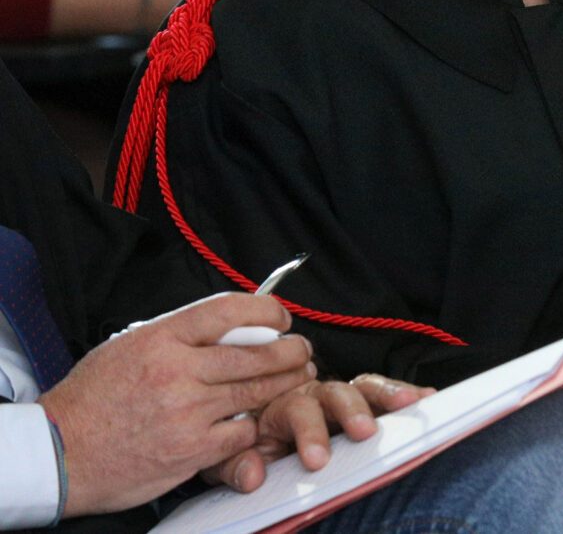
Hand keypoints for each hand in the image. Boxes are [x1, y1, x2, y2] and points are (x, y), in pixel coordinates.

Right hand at [38, 294, 314, 516]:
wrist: (58, 453)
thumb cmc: (90, 398)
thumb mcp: (129, 345)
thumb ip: (178, 333)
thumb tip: (226, 322)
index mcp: (162, 338)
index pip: (229, 310)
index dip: (266, 310)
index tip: (280, 316)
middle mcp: (177, 371)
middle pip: (255, 353)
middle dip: (289, 349)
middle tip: (303, 349)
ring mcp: (186, 412)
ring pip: (255, 390)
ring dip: (285, 382)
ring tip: (300, 375)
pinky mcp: (190, 450)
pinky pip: (241, 430)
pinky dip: (254, 423)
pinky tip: (261, 417)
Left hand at [214, 373, 433, 492]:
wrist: (243, 428)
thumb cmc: (239, 443)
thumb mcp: (223, 458)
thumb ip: (234, 465)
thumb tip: (253, 474)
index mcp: (278, 404)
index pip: (297, 410)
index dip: (309, 432)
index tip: (318, 460)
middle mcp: (312, 392)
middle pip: (335, 393)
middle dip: (352, 411)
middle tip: (364, 433)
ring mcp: (338, 397)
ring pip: (363, 388)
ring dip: (387, 395)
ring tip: (410, 404)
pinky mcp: (359, 403)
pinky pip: (381, 394)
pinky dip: (402, 394)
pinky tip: (425, 398)